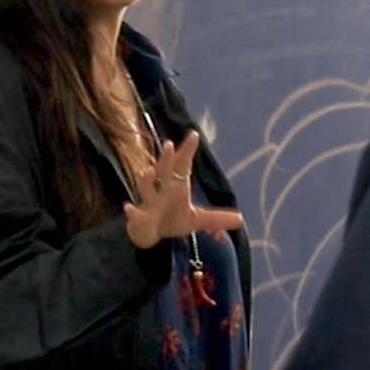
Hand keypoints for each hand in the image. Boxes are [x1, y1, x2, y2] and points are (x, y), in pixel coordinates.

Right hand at [122, 131, 243, 248]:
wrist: (150, 235)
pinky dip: (132, 211)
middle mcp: (161, 190)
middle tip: (170, 144)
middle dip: (166, 159)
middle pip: (163, 171)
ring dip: (147, 180)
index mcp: (176, 186)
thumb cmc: (171, 219)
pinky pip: (134, 214)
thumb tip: (240, 219)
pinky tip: (129, 208)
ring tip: (150, 171)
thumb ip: (215, 218)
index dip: (187, 150)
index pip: (182, 165)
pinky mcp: (139, 218)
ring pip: (146, 188)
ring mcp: (149, 203)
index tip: (194, 134)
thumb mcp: (195, 219)